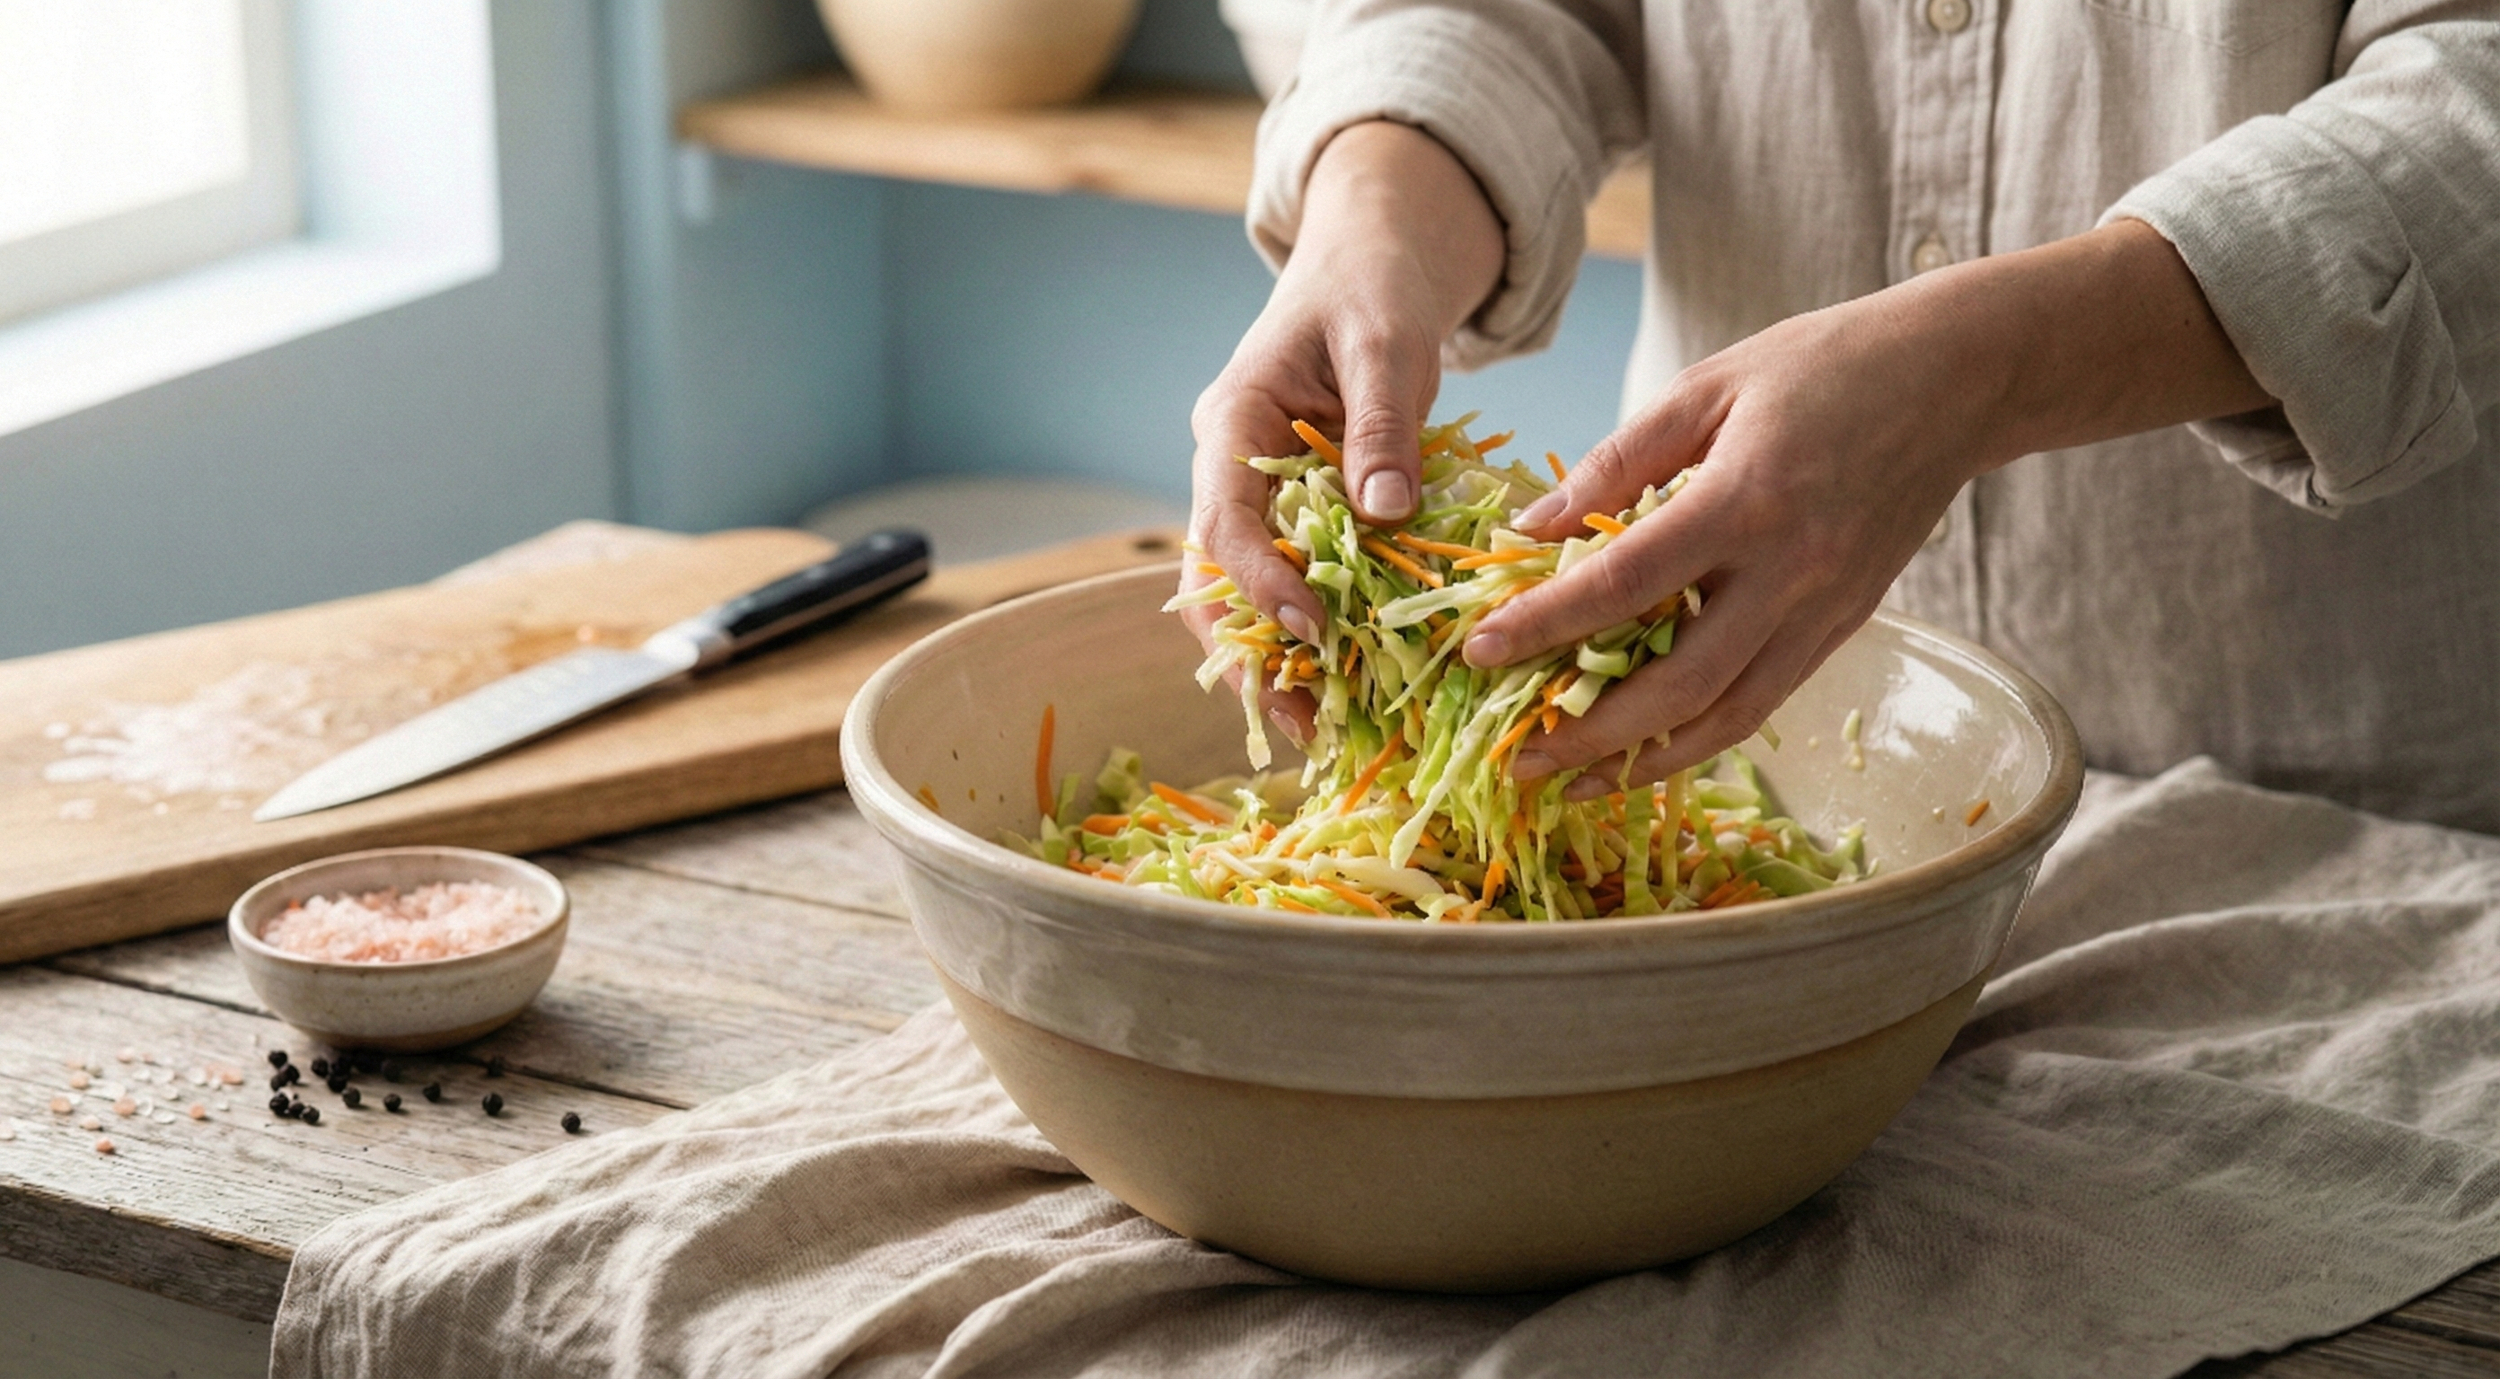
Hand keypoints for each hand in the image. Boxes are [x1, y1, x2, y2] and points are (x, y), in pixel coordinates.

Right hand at [1182, 121, 1502, 742]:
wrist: (1376, 256)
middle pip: (1214, 579)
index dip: (1260, 583)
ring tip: (1323, 728)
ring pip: (1246, 594)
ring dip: (1278, 660)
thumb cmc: (1376, 285)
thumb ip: (1383, 422)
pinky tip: (1356, 681)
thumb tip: (1384, 511)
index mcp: (1232, 420)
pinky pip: (1297, 580)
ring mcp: (1260, 493)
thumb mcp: (1389, 341)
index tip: (1310, 631)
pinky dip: (1320, 631)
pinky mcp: (1298, 511)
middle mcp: (1230, 467)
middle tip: (1300, 725)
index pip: (1224, 520)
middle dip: (1250, 656)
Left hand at [1465, 219, 2269, 796]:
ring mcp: (1826, 609)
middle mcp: (1791, 571)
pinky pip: (1763, 702)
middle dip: (1591, 732)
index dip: (1546, 624)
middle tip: (1517, 758)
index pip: (1626, 581)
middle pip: (1680, 683)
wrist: (1958, 380)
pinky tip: (1645, 749)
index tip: (1479, 651)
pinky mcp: (1845, 626)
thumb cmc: (1820, 366)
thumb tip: (1531, 530)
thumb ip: (1615, 463)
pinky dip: (1699, 738)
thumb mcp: (1706, 386)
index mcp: (1747, 499)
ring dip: (1644, 761)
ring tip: (1571, 782)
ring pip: (1728, 717)